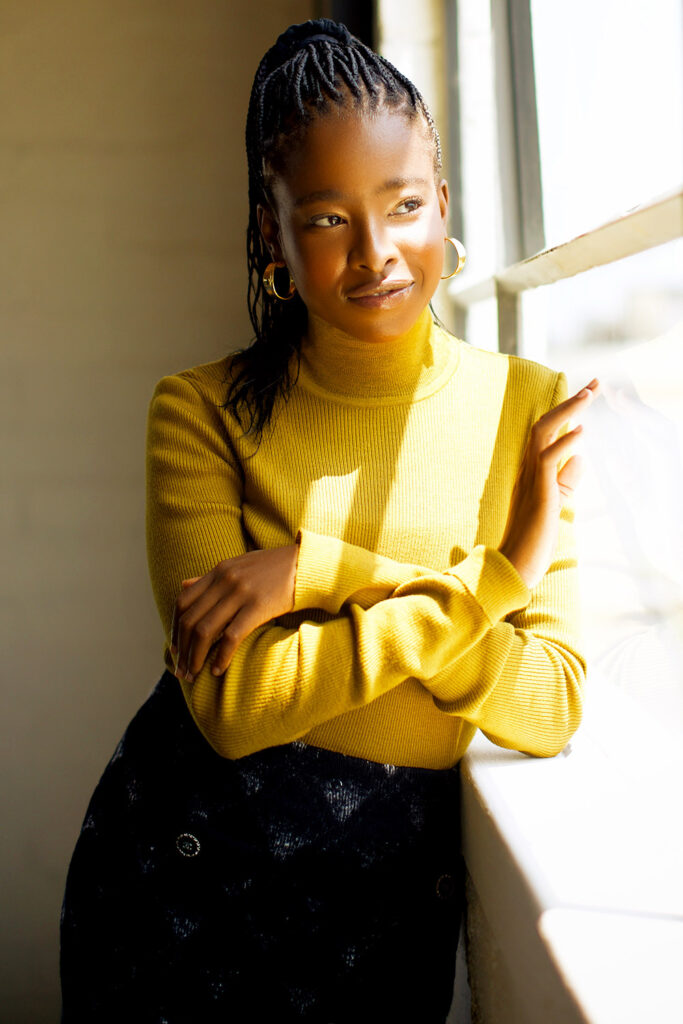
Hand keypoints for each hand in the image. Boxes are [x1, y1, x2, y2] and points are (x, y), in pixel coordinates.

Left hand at [170, 545, 298, 681]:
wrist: (307, 563)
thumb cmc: (274, 568)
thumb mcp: (239, 565)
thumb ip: (211, 577)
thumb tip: (183, 585)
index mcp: (218, 571)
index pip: (182, 602)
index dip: (175, 629)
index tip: (175, 649)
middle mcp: (225, 580)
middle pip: (190, 620)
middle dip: (182, 649)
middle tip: (181, 670)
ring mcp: (241, 592)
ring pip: (205, 630)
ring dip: (195, 657)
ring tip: (195, 674)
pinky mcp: (258, 606)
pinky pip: (231, 636)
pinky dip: (221, 657)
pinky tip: (218, 670)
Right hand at [498, 379, 599, 588]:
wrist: (515, 565)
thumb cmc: (533, 539)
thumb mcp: (556, 502)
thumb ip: (567, 479)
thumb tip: (581, 456)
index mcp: (531, 471)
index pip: (547, 432)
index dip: (566, 411)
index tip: (586, 394)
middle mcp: (527, 469)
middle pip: (545, 424)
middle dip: (570, 401)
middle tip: (595, 384)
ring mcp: (530, 480)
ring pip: (543, 433)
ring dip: (567, 411)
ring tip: (589, 395)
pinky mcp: (538, 494)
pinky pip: (548, 459)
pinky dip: (564, 442)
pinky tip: (582, 431)